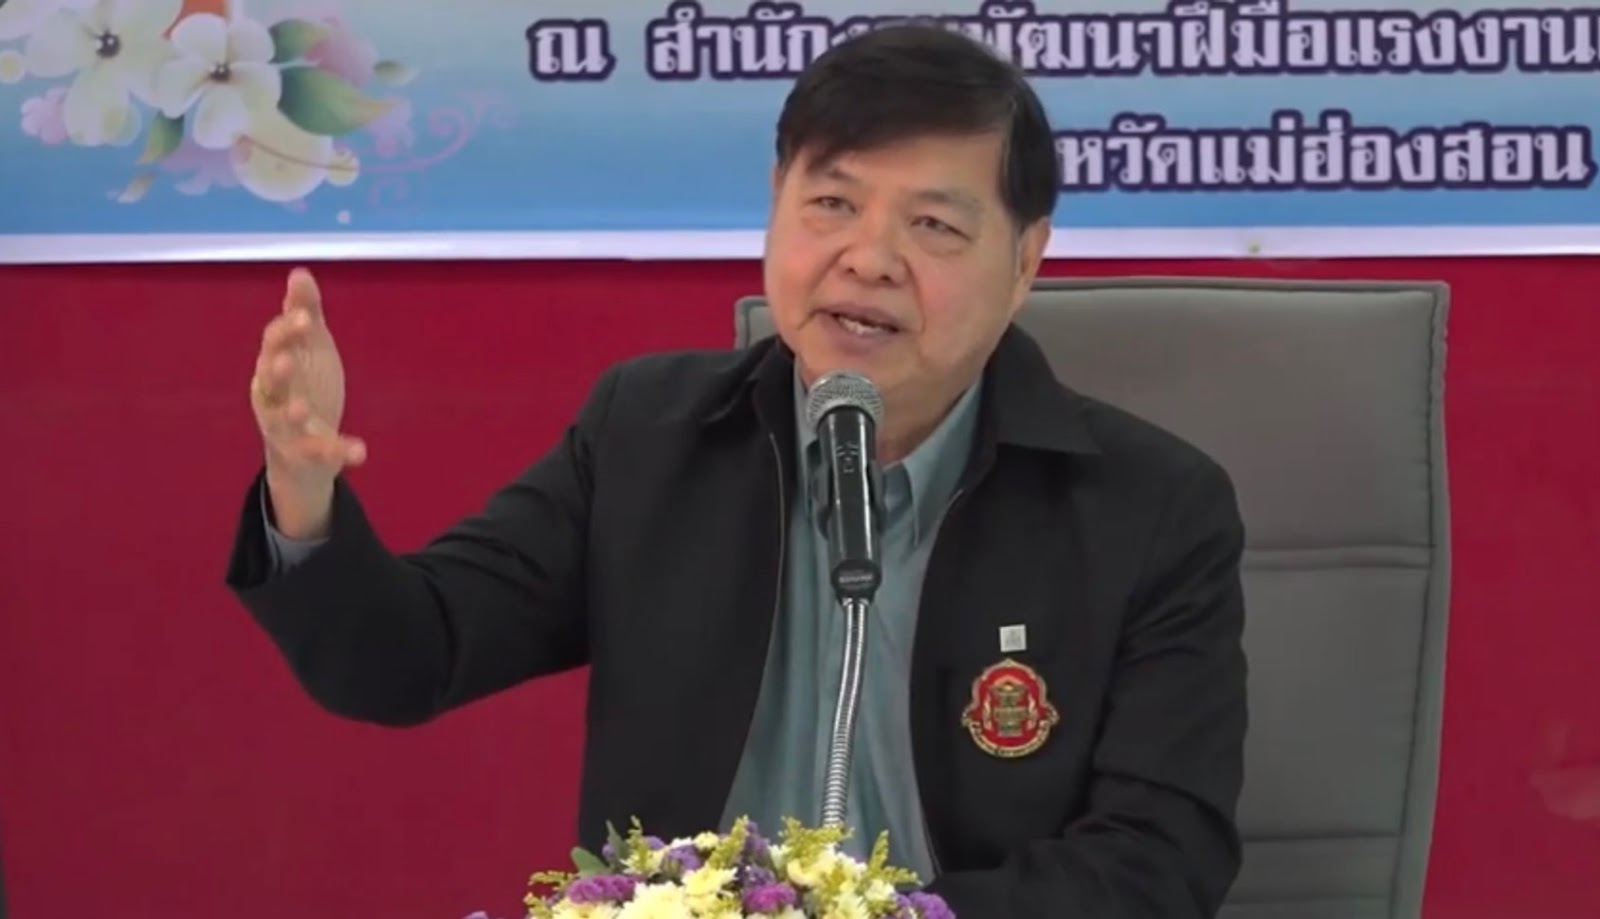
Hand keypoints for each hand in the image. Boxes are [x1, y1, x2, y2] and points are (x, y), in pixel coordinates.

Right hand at [250, 267, 364, 537]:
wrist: (304, 448)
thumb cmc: (305, 385)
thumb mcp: (310, 348)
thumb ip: (304, 313)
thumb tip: (299, 273)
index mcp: (275, 364)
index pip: (273, 343)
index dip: (288, 330)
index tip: (307, 318)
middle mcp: (272, 395)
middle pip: (269, 379)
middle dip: (277, 368)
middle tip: (289, 359)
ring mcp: (285, 427)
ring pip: (282, 419)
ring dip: (291, 413)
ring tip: (302, 408)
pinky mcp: (304, 453)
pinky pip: (319, 453)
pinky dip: (338, 452)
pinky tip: (361, 451)